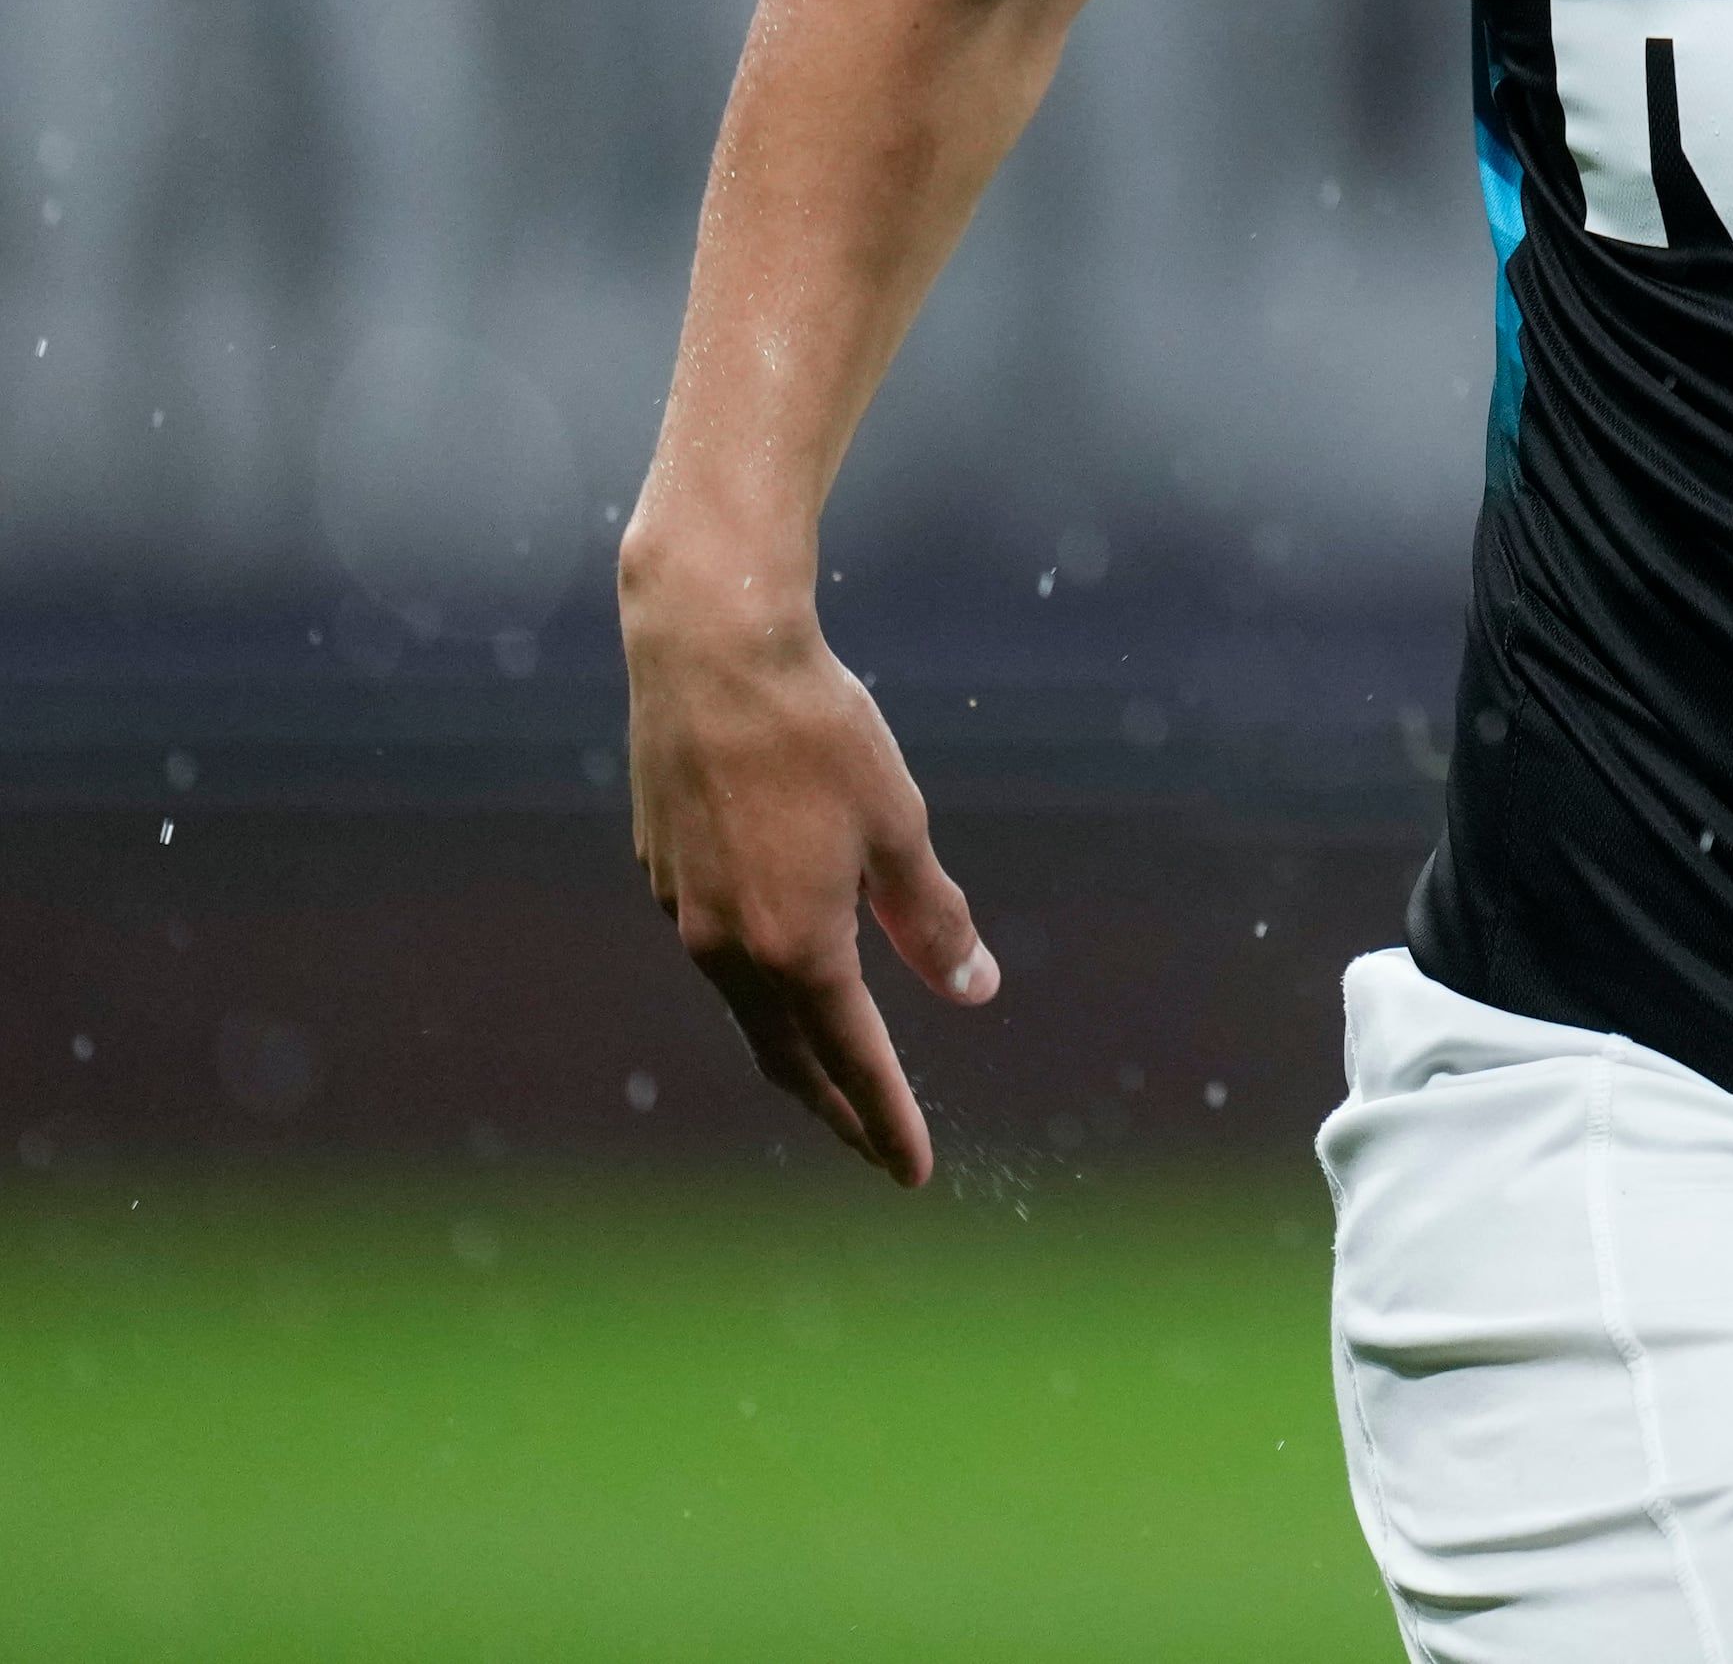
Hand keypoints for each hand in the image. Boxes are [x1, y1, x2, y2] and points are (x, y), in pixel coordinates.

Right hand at [623, 562, 996, 1185]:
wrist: (709, 655)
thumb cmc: (820, 734)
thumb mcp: (898, 828)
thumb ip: (933, 919)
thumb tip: (974, 992)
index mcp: (796, 945)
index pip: (853, 1060)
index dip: (886, 1118)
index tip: (915, 1171)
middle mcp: (728, 949)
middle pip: (788, 1058)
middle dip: (838, 1110)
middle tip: (877, 1151)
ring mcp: (685, 915)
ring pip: (748, 1011)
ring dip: (796, 1053)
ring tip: (837, 1079)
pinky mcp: (663, 876)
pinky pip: (719, 956)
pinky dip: (761, 989)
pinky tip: (784, 979)